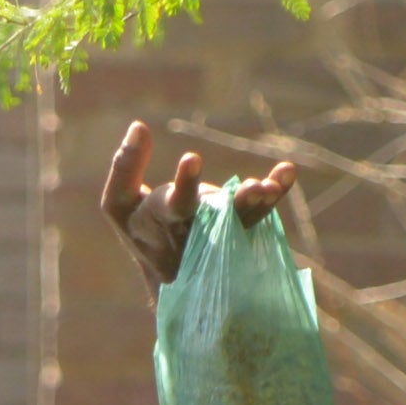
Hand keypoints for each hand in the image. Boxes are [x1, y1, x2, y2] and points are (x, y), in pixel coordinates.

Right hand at [101, 119, 300, 292]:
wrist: (169, 278)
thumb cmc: (140, 231)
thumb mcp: (118, 204)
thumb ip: (125, 166)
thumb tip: (139, 125)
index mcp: (165, 220)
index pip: (175, 203)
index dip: (186, 181)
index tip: (192, 158)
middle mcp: (198, 231)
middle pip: (221, 218)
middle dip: (239, 202)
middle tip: (255, 187)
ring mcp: (223, 233)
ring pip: (245, 218)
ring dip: (261, 200)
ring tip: (273, 184)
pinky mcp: (242, 230)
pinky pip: (262, 214)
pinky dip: (276, 193)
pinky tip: (287, 172)